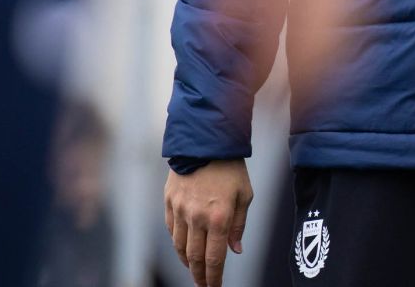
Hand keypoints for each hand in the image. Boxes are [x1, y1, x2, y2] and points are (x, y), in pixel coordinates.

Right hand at [164, 159, 252, 286]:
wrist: (206, 141)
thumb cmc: (231, 168)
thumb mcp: (245, 195)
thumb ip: (239, 225)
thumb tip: (235, 250)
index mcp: (219, 218)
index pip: (214, 259)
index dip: (214, 278)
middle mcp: (197, 218)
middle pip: (194, 258)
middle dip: (199, 275)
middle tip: (203, 285)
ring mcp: (180, 210)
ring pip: (179, 247)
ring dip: (187, 261)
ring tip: (194, 268)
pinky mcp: (169, 202)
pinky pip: (171, 229)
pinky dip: (177, 242)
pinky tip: (183, 247)